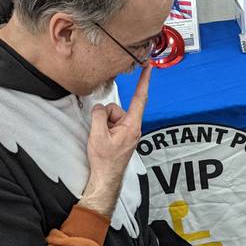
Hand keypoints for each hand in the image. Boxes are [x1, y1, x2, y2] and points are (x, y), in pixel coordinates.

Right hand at [79, 66, 151, 216]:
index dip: (144, 81)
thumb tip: (100, 108)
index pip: (139, 98)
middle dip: (105, 116)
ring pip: (111, 116)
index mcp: (132, 125)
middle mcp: (132, 127)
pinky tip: (103, 142)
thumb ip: (99, 115)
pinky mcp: (122, 136)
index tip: (148, 66)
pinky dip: (104, 130)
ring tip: (102, 141)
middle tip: (102, 135)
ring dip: (104, 125)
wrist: (105, 178)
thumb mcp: (98, 135)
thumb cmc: (105, 161)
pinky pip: (110, 124)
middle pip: (117, 109)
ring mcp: (127, 132)